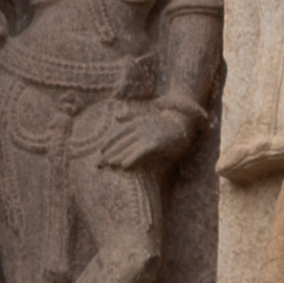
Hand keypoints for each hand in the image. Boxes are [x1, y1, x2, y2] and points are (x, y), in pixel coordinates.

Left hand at [74, 99, 197, 171]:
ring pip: (129, 148)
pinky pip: (141, 152)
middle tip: (98, 165)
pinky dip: (132, 158)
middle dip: (109, 154)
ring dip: (118, 157)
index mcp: (137, 122)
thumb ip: (131, 116)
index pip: (118, 133)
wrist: (185, 122)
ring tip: (109, 165)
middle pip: (121, 142)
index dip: (109, 142)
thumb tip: (116, 116)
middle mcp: (140, 127)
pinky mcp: (156, 143)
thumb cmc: (165, 122)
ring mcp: (148, 134)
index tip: (101, 152)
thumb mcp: (147, 116)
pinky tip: (124, 166)